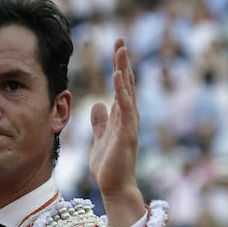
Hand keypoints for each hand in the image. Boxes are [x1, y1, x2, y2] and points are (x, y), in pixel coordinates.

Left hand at [88, 37, 144, 226]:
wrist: (114, 187)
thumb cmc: (108, 166)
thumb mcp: (100, 138)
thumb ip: (100, 122)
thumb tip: (98, 104)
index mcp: (121, 116)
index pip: (121, 86)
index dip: (119, 66)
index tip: (117, 47)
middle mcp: (128, 117)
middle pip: (127, 83)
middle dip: (123, 61)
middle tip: (120, 39)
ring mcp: (129, 124)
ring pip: (128, 91)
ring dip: (124, 70)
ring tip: (121, 49)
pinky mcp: (127, 133)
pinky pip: (125, 108)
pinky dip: (122, 91)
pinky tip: (118, 76)